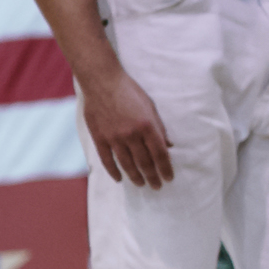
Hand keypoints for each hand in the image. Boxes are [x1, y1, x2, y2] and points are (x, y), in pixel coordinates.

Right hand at [82, 67, 173, 187]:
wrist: (102, 82)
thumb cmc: (130, 92)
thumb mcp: (150, 107)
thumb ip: (159, 127)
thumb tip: (169, 145)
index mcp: (147, 126)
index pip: (160, 153)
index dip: (165, 168)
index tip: (169, 178)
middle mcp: (131, 134)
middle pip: (144, 162)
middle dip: (152, 176)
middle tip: (157, 186)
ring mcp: (114, 137)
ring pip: (126, 163)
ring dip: (135, 176)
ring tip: (141, 185)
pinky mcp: (99, 137)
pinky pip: (107, 159)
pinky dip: (113, 171)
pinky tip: (119, 179)